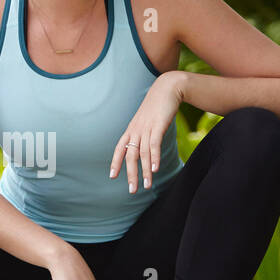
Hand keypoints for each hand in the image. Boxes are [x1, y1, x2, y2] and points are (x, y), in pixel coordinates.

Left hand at [109, 72, 184, 192]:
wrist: (167, 89)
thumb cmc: (157, 107)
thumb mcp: (147, 121)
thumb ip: (145, 134)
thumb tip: (146, 147)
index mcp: (131, 130)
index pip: (119, 148)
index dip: (115, 162)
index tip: (112, 176)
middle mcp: (135, 130)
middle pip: (130, 156)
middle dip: (131, 174)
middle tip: (132, 191)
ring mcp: (146, 128)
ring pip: (142, 154)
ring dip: (145, 171)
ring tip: (147, 186)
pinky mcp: (157, 126)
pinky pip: (154, 145)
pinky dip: (154, 158)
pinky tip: (155, 170)